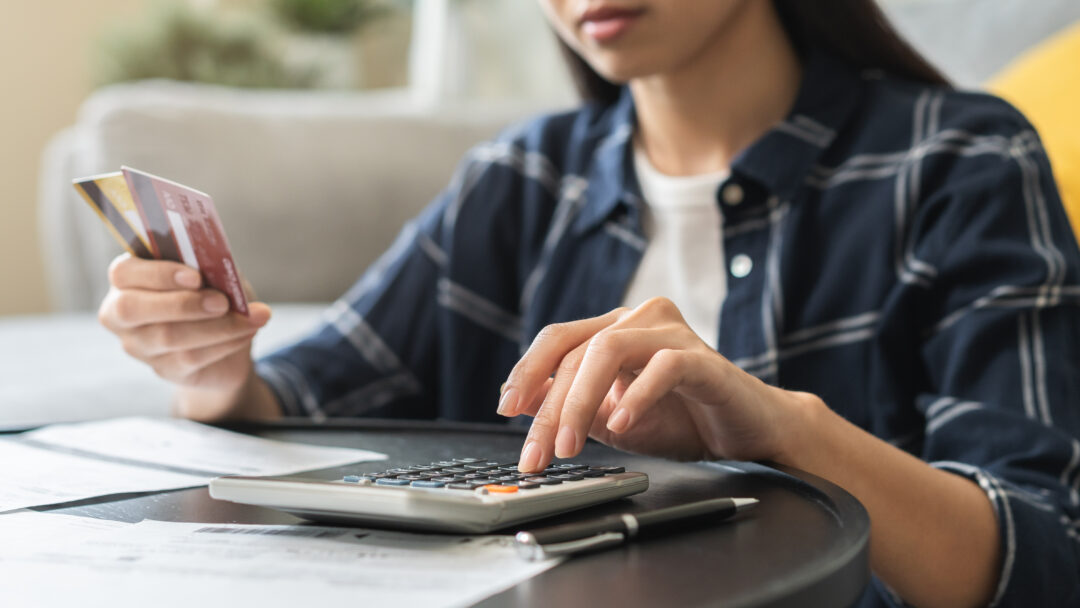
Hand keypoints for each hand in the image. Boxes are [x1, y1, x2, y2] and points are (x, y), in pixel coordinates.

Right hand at [98, 254, 271, 392]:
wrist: (228, 337)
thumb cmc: (213, 292)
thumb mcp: (214, 271)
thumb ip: (209, 264)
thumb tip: (218, 265)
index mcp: (128, 278)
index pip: (124, 272)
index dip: (159, 274)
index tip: (196, 277)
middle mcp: (121, 313)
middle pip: (132, 309)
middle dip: (182, 303)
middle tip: (222, 301)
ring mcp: (139, 345)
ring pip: (168, 336)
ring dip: (216, 325)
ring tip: (251, 317)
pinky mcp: (163, 369)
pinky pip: (191, 357)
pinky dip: (225, 342)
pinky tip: (247, 332)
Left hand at [498, 297, 814, 471]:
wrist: (749, 433)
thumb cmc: (683, 420)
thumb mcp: (612, 419)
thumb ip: (573, 408)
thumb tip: (522, 406)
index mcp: (616, 328)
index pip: (558, 340)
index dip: (527, 372)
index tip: (505, 409)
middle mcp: (640, 319)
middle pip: (577, 351)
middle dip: (549, 407)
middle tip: (536, 453)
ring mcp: (672, 333)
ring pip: (609, 350)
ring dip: (579, 401)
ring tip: (569, 445)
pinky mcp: (703, 359)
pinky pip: (663, 366)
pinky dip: (636, 396)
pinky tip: (622, 424)